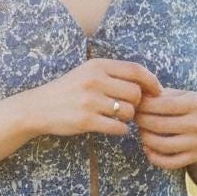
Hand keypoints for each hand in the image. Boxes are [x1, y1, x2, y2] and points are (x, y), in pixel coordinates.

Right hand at [25, 57, 162, 137]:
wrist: (38, 107)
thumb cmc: (68, 91)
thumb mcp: (88, 73)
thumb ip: (113, 74)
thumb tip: (147, 83)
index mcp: (97, 65)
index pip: (135, 70)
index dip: (151, 81)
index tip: (158, 91)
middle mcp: (94, 80)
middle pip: (135, 93)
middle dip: (137, 103)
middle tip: (130, 109)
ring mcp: (89, 101)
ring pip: (128, 111)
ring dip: (128, 118)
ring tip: (117, 117)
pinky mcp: (86, 120)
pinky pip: (118, 127)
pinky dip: (120, 130)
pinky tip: (113, 127)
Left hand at [134, 89, 196, 168]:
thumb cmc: (190, 108)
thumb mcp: (182, 95)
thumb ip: (161, 94)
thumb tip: (137, 95)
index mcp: (195, 103)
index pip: (163, 105)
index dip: (145, 106)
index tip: (136, 105)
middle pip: (160, 125)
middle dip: (142, 121)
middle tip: (136, 118)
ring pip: (162, 145)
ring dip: (145, 138)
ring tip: (142, 131)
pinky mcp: (194, 157)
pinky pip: (169, 162)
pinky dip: (154, 157)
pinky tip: (148, 148)